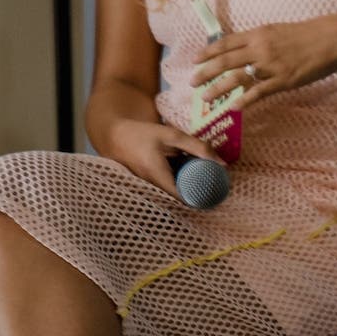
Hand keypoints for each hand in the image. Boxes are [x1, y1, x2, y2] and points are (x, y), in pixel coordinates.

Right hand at [96, 116, 221, 196]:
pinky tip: (188, 180)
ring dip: (186, 192)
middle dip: (196, 197)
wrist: (114, 136)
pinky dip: (177, 187)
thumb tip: (223, 164)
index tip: (215, 199)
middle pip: (178, 199)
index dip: (199, 201)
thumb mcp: (172, 136)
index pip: (181, 198)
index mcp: (156, 174)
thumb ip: (198, 147)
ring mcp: (145, 188)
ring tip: (204, 187)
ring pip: (171, 195)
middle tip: (215, 193)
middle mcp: (149, 186)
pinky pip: (164, 191)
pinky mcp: (144, 186)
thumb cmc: (143, 134)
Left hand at [190, 14, 336, 109]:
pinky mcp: (283, 80)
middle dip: (205, 73)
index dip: (208, 53)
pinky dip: (244, 100)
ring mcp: (270, 66)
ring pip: (236, 78)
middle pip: (224, 62)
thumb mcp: (277, 31)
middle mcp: (260, 49)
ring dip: (218, 88)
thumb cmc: (307, 34)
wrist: (332, 39)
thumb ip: (259, 40)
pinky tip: (234, 107)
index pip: (225, 44)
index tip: (195, 60)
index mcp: (258, 34)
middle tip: (192, 83)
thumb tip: (242, 50)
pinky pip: (259, 92)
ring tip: (205, 98)